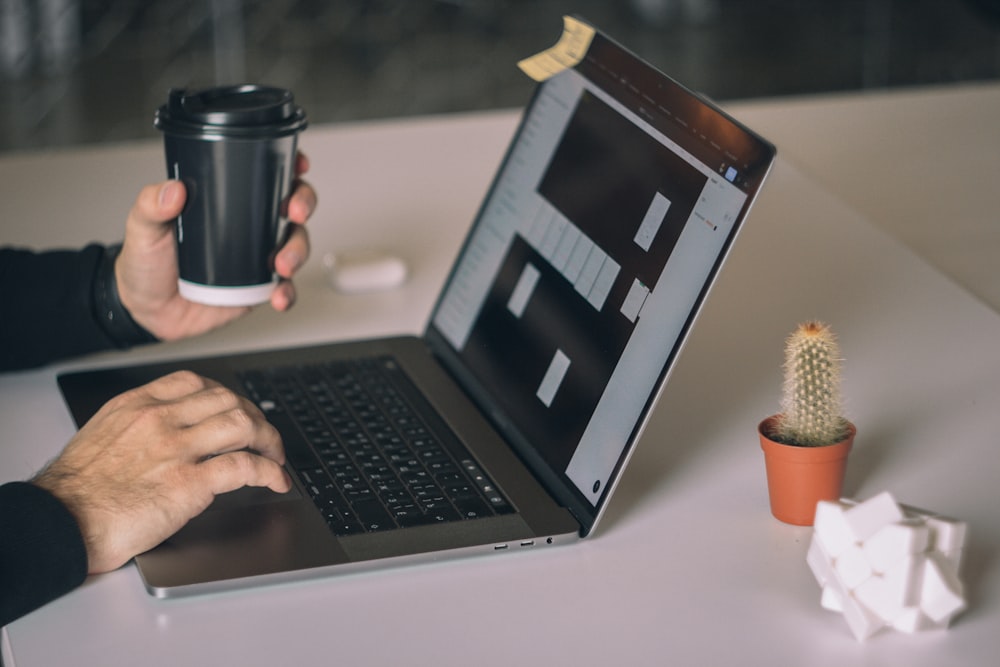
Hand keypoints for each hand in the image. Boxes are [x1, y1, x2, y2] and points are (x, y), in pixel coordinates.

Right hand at [33, 371, 290, 572]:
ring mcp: (177, 449)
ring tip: (276, 456)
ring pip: (243, 425)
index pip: (195, 382)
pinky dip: (270, 472)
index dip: (226, 394)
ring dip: (269, 440)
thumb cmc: (75, 492)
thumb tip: (168, 432)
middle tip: (264, 435)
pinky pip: (245, 466)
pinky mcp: (190, 483)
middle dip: (255, 416)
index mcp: (137, 405)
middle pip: (228, 400)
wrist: (61, 523)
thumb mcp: (103, 436)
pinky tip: (276, 481)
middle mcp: (161, 420)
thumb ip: (137, 426)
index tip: (237, 408)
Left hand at [116, 152, 317, 340]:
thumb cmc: (147, 262)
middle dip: (304, 203)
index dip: (289, 165)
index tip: (297, 165)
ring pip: (296, 244)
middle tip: (294, 212)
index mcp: (226, 201)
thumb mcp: (142, 227)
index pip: (264, 174)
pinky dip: (288, 292)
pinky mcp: (260, 287)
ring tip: (281, 265)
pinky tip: (279, 296)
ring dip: (298, 251)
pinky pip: (285, 287)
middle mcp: (249, 224)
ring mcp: (258, 255)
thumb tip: (173, 190)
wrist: (147, 310)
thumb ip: (151, 205)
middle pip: (292, 205)